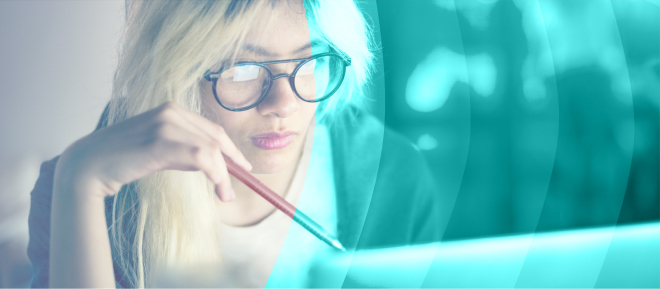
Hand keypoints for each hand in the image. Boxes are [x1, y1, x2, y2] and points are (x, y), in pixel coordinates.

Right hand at [57, 101, 251, 201]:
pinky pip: (202, 157)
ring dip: (224, 175)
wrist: (89, 165)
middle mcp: (170, 111)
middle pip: (216, 137)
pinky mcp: (160, 141)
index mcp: (171, 109)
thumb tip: (214, 164)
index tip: (243, 166)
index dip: (231, 148)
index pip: (212, 129)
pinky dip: (216, 175)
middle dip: (233, 162)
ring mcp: (165, 124)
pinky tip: (218, 189)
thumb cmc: (123, 159)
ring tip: (225, 195)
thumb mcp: (159, 149)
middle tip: (240, 184)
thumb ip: (184, 150)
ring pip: (211, 149)